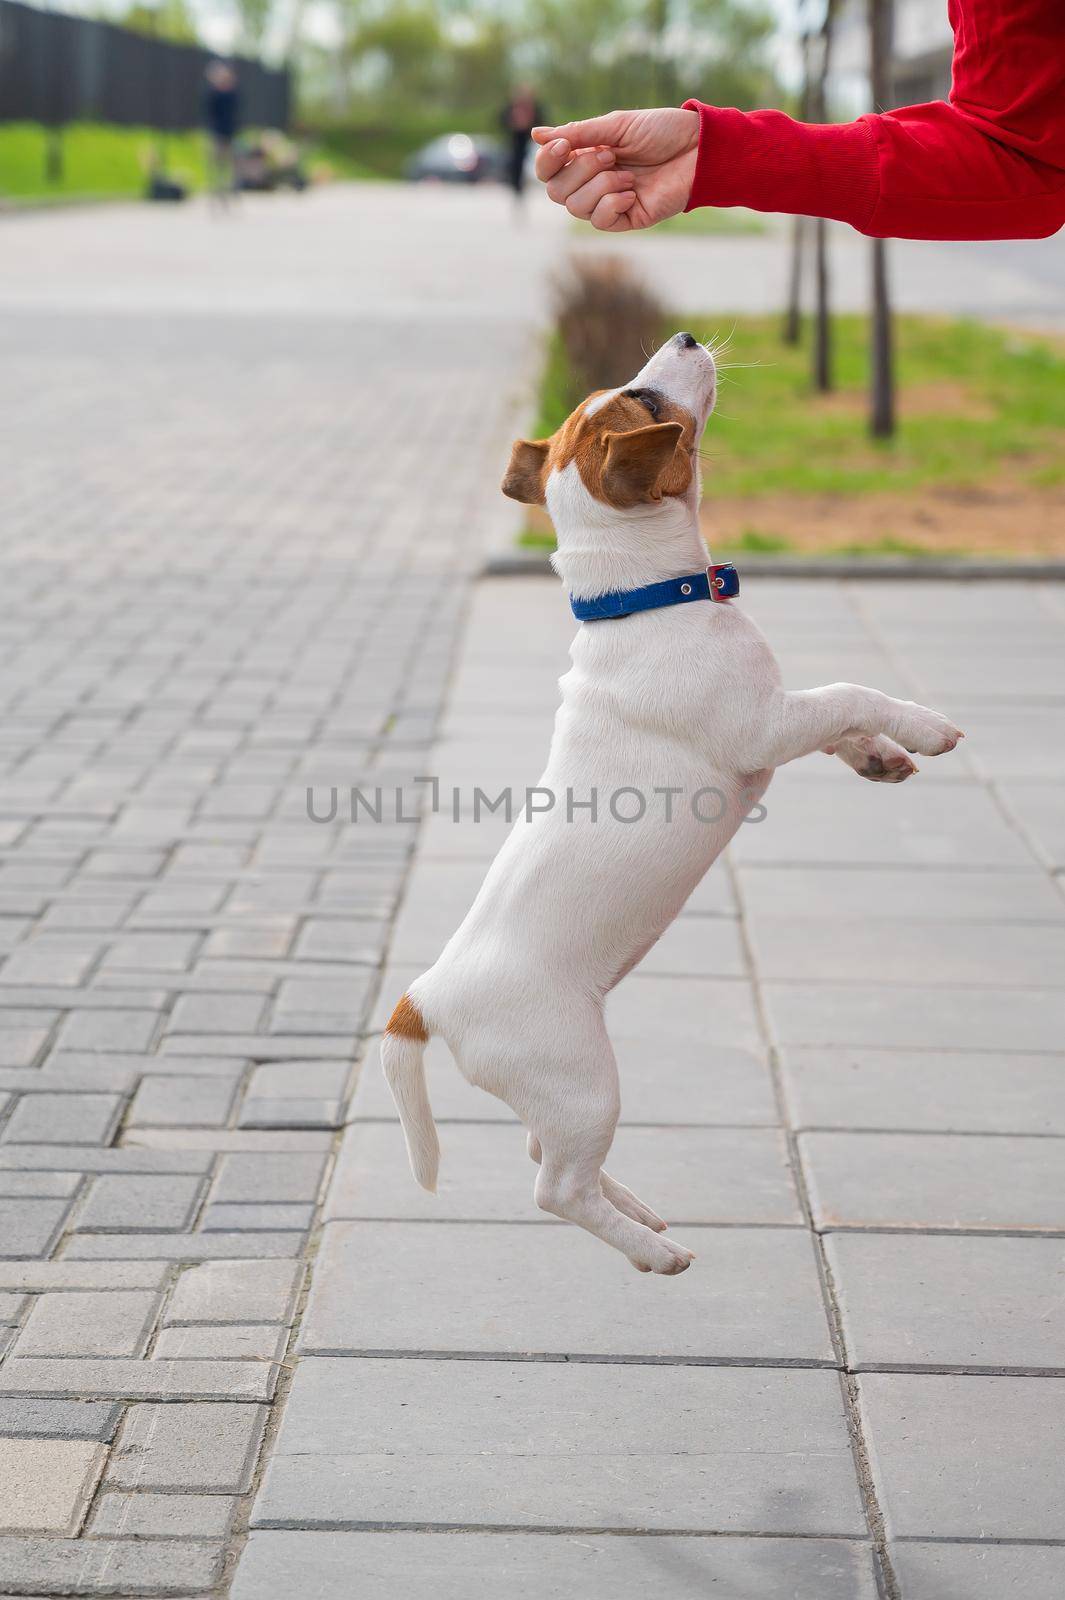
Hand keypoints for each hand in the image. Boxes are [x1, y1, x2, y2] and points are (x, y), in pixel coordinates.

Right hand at [532, 108, 699, 231]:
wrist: (698, 150)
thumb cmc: (661, 132)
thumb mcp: (615, 126)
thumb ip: (577, 133)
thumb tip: (535, 135)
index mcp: (586, 156)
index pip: (547, 170)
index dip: (547, 161)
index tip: (564, 146)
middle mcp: (592, 182)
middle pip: (556, 192)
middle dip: (580, 171)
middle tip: (611, 156)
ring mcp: (608, 203)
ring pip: (576, 207)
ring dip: (601, 186)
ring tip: (628, 175)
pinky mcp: (626, 219)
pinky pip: (600, 221)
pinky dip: (612, 203)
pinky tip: (633, 193)